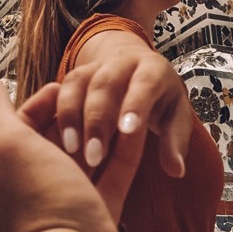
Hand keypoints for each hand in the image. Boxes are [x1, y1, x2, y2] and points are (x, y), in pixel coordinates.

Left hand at [0, 65, 146, 231]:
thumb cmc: (38, 210)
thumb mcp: (9, 145)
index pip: (19, 125)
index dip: (42, 104)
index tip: (63, 89)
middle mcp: (30, 190)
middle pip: (54, 140)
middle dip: (74, 116)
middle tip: (93, 97)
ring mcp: (65, 204)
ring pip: (86, 156)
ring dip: (101, 129)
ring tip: (118, 106)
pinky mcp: (98, 214)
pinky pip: (113, 174)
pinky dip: (123, 150)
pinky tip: (134, 127)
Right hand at [56, 31, 192, 179]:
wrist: (136, 67)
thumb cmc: (159, 99)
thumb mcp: (175, 117)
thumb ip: (174, 141)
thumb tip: (175, 169)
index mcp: (153, 69)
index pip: (144, 83)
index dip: (135, 104)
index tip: (126, 132)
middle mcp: (122, 62)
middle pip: (106, 83)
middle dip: (98, 118)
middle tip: (94, 155)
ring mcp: (96, 65)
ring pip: (79, 82)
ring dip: (71, 114)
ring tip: (71, 148)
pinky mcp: (77, 74)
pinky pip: (63, 86)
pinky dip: (58, 110)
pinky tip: (57, 136)